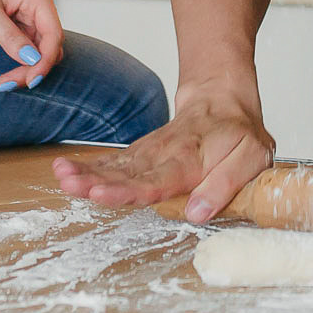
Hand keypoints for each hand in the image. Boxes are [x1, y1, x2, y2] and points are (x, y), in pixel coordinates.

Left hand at [0, 0, 65, 90]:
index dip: (44, 61)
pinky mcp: (22, 28)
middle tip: (6, 85)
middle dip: (33, 68)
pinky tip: (4, 76)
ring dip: (26, 70)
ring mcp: (32, 18)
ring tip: (2, 83)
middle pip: (49, 47)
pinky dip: (20, 66)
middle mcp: (39, 7)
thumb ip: (9, 36)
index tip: (30, 81)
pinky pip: (29, 52)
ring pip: (40, 53)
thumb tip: (32, 59)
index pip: (53, 34)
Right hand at [54, 85, 272, 222]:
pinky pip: (113, 161)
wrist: (222, 98)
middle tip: (69, 185)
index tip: (101, 193)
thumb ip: (226, 184)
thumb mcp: (253, 156)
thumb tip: (197, 213)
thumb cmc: (240, 133)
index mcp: (190, 159)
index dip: (127, 190)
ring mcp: (148, 152)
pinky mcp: (140, 153)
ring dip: (85, 172)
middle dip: (95, 181)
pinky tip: (65, 172)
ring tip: (60, 176)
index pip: (155, 180)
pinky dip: (90, 166)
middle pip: (126, 172)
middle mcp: (163, 154)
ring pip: (115, 165)